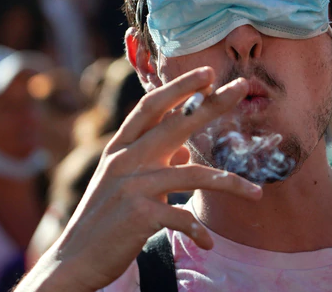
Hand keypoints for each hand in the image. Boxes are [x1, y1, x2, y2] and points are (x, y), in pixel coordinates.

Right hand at [18, 67, 260, 291]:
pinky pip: (181, 217)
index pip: (151, 106)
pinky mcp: (139, 215)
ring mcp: (132, 186)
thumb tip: (188, 149)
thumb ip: (155, 160)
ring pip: (193, 174)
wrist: (75, 259)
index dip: (179, 86)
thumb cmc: (105, 217)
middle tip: (242, 88)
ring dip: (230, 184)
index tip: (207, 73)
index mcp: (121, 147)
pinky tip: (208, 243)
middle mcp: (126, 160)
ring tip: (257, 193)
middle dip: (212, 105)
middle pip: (177, 125)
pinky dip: (198, 231)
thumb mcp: (123, 180)